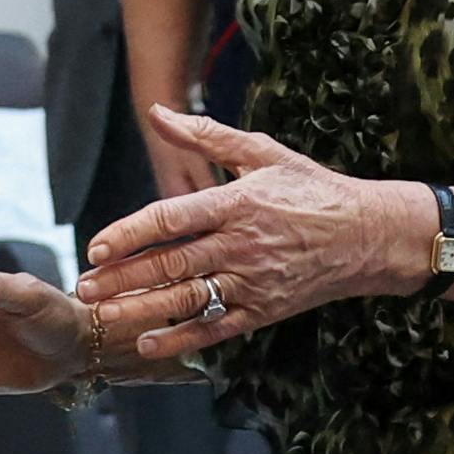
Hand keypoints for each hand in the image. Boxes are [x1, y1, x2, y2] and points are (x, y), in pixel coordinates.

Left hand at [76, 107, 432, 358]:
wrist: (369, 236)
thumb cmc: (313, 189)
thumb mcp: (263, 152)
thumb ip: (207, 135)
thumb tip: (159, 112)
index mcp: (238, 202)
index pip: (172, 218)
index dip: (130, 233)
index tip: (97, 247)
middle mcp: (242, 244)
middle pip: (172, 263)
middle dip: (123, 278)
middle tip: (84, 287)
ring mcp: (253, 281)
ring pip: (188, 298)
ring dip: (141, 309)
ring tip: (103, 315)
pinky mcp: (263, 310)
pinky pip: (216, 327)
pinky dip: (182, 337)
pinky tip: (148, 341)